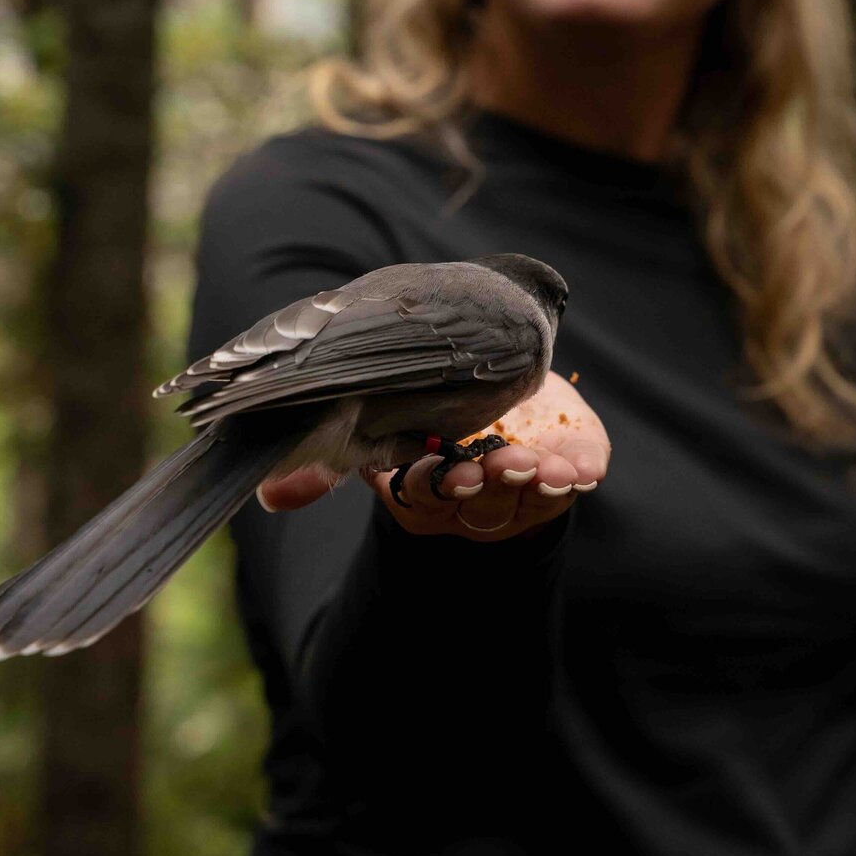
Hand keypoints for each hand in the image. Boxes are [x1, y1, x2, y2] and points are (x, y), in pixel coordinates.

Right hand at [257, 371, 609, 543]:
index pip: (426, 491)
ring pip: (533, 481)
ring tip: (547, 469)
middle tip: (505, 464)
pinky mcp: (569, 445)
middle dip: (493, 481)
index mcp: (425, 480)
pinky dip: (582, 465)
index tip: (452, 475)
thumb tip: (270, 499)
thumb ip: (321, 457)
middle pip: (484, 489)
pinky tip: (585, 471)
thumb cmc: (411, 399)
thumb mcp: (362, 424)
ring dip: (540, 477)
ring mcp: (527, 467)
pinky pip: (580, 461)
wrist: (482, 356)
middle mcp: (478, 480)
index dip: (438, 486)